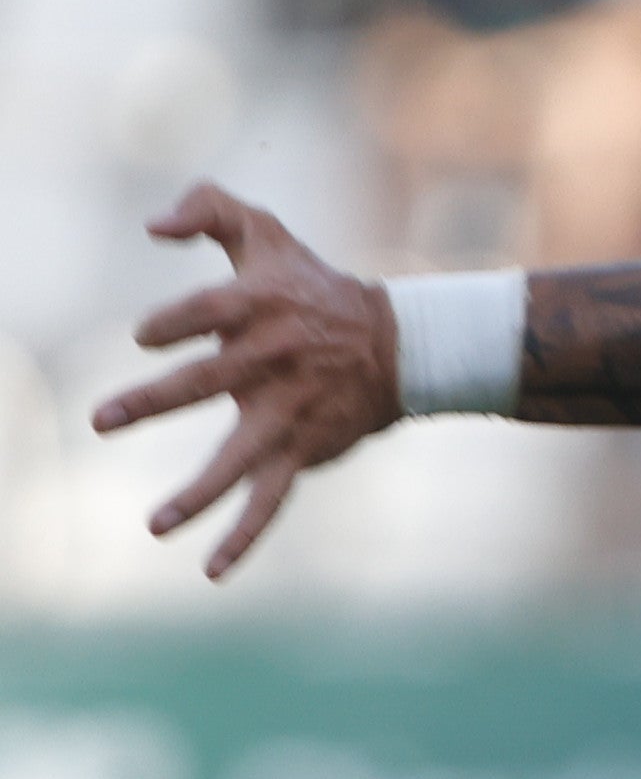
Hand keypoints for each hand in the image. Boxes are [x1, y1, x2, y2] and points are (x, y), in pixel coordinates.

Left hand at [99, 186, 404, 579]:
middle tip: (102, 419)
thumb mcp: (266, 235)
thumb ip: (208, 209)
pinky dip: (244, 537)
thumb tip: (152, 227)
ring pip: (239, 459)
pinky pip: (270, 499)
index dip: (172, 324)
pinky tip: (210, 569)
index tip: (147, 337)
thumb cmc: (314, 286)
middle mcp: (272, 363)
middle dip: (154, 401)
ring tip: (156, 524)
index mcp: (259, 308)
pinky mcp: (301, 451)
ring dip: (199, 493)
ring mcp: (287, 414)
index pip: (204, 315)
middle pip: (206, 384)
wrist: (400, 346)